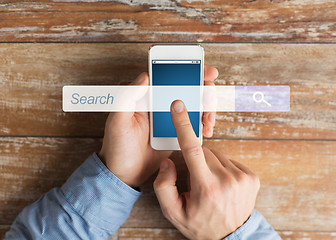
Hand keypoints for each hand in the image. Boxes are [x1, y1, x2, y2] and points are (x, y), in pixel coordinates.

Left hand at [99, 65, 217, 187]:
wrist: (125, 175)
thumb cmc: (117, 147)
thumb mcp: (117, 121)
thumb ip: (127, 98)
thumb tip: (144, 77)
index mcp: (146, 98)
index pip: (169, 77)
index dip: (188, 70)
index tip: (204, 71)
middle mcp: (160, 105)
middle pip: (187, 89)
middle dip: (204, 90)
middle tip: (210, 98)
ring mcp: (170, 119)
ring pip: (194, 105)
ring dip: (207, 109)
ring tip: (208, 121)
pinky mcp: (177, 133)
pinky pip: (194, 124)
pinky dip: (203, 124)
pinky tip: (206, 130)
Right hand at [153, 100, 259, 238]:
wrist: (231, 237)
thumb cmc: (200, 224)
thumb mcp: (173, 212)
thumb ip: (164, 186)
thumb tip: (169, 161)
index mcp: (207, 187)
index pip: (192, 149)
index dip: (183, 125)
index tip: (178, 106)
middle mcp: (227, 179)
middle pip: (204, 151)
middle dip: (196, 161)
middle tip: (196, 181)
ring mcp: (243, 177)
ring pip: (217, 155)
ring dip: (209, 164)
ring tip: (210, 185)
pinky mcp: (252, 176)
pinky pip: (229, 160)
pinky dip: (222, 167)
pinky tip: (221, 183)